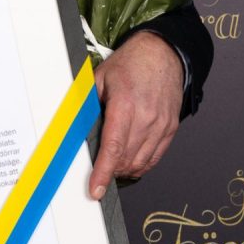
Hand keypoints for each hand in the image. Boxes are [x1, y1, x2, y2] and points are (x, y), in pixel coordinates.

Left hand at [89, 31, 183, 199]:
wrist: (163, 53)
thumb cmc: (132, 64)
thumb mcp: (100, 78)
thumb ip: (87, 104)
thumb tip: (72, 128)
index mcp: (125, 105)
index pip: (113, 148)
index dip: (102, 173)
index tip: (96, 190)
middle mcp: (146, 117)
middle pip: (126, 159)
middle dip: (111, 172)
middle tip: (98, 173)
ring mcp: (161, 124)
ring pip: (141, 162)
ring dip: (125, 170)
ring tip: (114, 166)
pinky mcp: (170, 128)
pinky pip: (155, 157)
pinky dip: (142, 165)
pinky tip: (131, 162)